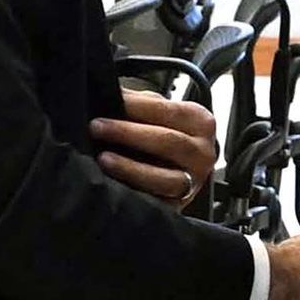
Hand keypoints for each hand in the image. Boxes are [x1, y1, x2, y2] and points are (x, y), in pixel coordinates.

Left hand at [89, 88, 216, 208]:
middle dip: (128, 133)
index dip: (137, 106)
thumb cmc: (167, 135)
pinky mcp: (178, 206)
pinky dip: (134, 192)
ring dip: (130, 167)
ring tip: (103, 158)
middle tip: (96, 126)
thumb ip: (141, 103)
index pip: (168, 110)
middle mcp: (202, 153)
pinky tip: (114, 184)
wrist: (181, 171)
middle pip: (166, 141)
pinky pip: (156, 202)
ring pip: (163, 177)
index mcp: (201, 122)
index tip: (111, 100)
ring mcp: (193, 182)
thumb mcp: (162, 114)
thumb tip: (111, 93)